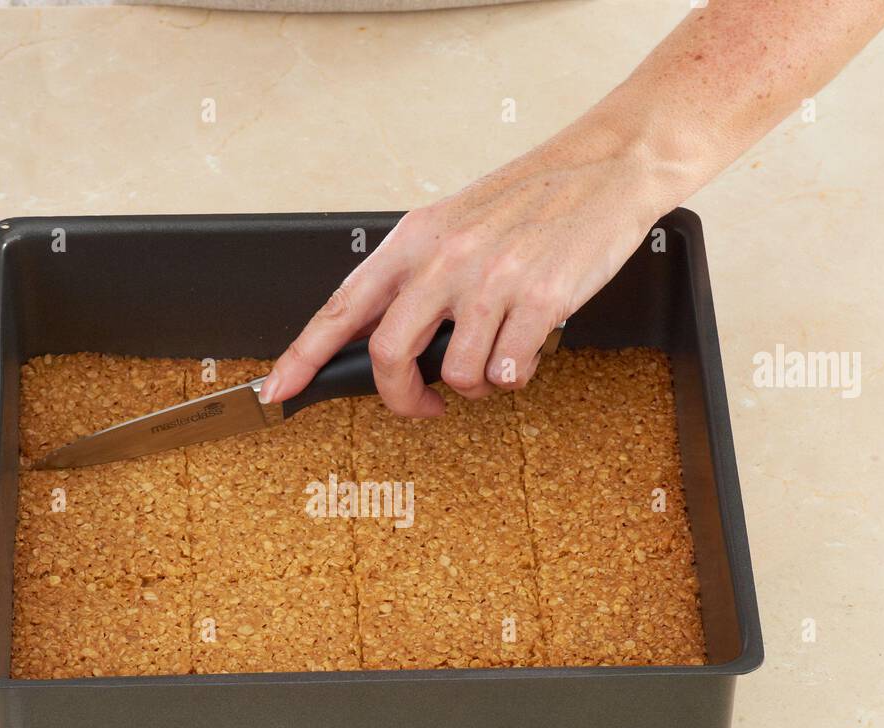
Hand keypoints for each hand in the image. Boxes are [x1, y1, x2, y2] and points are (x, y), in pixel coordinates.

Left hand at [259, 126, 671, 416]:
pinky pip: (509, 372)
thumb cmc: (529, 199)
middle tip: (423, 405)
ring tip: (495, 357)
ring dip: (476, 385)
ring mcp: (492, 281)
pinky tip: (527, 347)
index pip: (341, 307)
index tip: (277, 390)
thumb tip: (379, 339)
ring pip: (457, 376)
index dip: (302, 356)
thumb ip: (413, 277)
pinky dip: (516, 374)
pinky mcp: (540, 300)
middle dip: (402, 398)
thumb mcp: (454, 224)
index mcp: (414, 240)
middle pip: (390, 356)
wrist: (606, 166)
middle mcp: (444, 259)